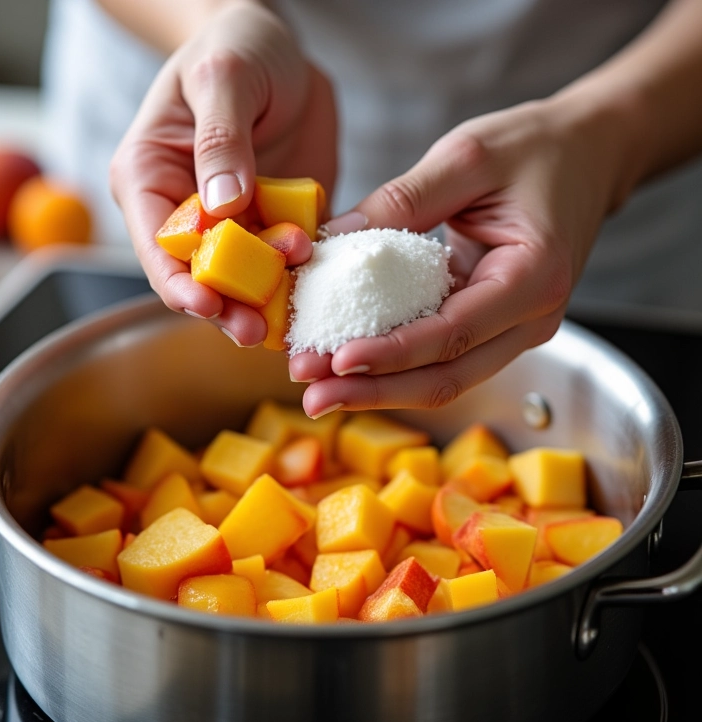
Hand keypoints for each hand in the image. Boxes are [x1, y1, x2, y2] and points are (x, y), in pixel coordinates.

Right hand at [110, 1, 336, 345]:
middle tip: (256, 332)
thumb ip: (220, 138)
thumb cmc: (237, 46)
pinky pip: (287, 265)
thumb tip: (221, 205)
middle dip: (225, 309)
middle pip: (199, 279)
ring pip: (245, 282)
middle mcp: (188, 212)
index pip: (157, 246)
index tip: (209, 306)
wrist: (282, 51)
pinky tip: (319, 288)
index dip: (179, 285)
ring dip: (269, 299)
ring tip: (298, 304)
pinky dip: (300, 280)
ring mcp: (235, 224)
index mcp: (151, 179)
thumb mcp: (225, 77)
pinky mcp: (276, 226)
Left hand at [289, 97, 628, 416]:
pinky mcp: (492, 326)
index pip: (453, 334)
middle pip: (447, 376)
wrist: (587, 154)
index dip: (391, 353)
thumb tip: (330, 242)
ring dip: (379, 388)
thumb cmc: (536, 148)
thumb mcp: (466, 158)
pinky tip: (348, 364)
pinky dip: (394, 364)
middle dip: (374, 390)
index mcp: (534, 277)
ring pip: (443, 378)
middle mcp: (530, 319)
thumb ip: (400, 202)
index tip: (335, 360)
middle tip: (311, 396)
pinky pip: (440, 358)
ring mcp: (513, 330)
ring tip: (318, 391)